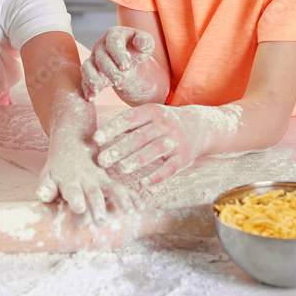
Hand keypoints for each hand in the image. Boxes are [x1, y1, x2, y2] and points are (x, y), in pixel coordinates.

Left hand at [35, 143, 141, 224]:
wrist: (73, 143)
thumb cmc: (58, 168)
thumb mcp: (48, 175)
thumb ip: (46, 187)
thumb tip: (43, 195)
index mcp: (69, 180)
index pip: (72, 190)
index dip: (76, 198)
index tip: (79, 208)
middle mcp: (86, 179)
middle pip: (93, 192)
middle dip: (98, 206)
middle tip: (101, 220)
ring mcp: (100, 179)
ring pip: (112, 188)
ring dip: (122, 200)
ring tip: (131, 212)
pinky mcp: (109, 180)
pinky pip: (122, 187)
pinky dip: (132, 196)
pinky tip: (141, 206)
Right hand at [80, 26, 154, 99]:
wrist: (129, 61)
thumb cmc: (137, 50)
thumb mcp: (146, 45)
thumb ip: (146, 42)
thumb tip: (140, 42)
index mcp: (114, 35)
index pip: (113, 42)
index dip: (119, 54)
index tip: (127, 67)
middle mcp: (100, 45)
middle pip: (102, 57)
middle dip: (110, 71)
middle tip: (121, 82)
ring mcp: (93, 58)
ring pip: (88, 67)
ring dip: (93, 79)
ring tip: (99, 90)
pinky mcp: (89, 71)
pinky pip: (84, 79)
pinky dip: (86, 88)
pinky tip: (90, 97)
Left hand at [93, 104, 221, 187]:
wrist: (199, 126)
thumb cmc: (163, 122)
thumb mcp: (149, 115)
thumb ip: (128, 123)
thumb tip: (98, 136)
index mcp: (152, 111)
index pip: (129, 119)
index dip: (112, 129)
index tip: (96, 140)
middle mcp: (164, 124)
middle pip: (139, 137)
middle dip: (119, 149)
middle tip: (102, 160)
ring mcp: (176, 140)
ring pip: (154, 150)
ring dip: (137, 161)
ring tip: (120, 169)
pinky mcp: (184, 157)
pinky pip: (170, 167)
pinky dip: (157, 176)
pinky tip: (144, 183)